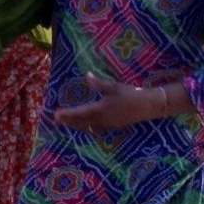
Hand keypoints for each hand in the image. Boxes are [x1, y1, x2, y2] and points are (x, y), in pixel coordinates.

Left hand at [55, 74, 174, 132]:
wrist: (148, 105)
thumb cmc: (130, 94)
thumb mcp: (113, 86)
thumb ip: (98, 83)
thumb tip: (86, 76)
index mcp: (100, 109)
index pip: (79, 113)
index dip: (67, 114)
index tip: (56, 114)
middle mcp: (102, 120)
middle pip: (81, 122)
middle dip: (69, 121)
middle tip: (58, 120)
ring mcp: (108, 124)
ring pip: (89, 126)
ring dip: (78, 124)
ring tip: (68, 122)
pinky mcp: (114, 125)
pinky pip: (96, 128)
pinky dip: (88, 126)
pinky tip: (86, 124)